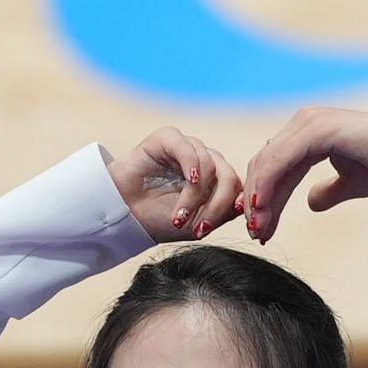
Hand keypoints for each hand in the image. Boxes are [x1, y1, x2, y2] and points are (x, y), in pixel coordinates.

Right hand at [109, 128, 243, 242]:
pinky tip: (189, 181)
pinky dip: (192, 166)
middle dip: (217, 206)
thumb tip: (244, 204)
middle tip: (199, 227)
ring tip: (179, 216)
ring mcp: (189, 148)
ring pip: (210, 166)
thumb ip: (222, 212)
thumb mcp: (196, 223)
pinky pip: (190, 148)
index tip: (213, 228)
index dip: (230, 208)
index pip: (237, 188)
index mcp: (216, 180)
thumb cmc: (158, 219)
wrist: (123, 213)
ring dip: (195, 197)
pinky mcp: (169, 138)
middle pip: (229, 177)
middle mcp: (206, 162)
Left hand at [240, 106, 367, 243]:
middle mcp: (305, 121)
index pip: (275, 166)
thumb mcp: (350, 183)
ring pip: (268, 164)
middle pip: (266, 165)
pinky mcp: (315, 129)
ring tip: (259, 230)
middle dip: (257, 202)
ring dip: (259, 199)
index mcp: (309, 132)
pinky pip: (279, 161)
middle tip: (257, 234)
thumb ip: (328, 191)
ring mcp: (308, 122)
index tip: (261, 229)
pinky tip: (263, 210)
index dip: (265, 198)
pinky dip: (267, 187)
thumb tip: (311, 203)